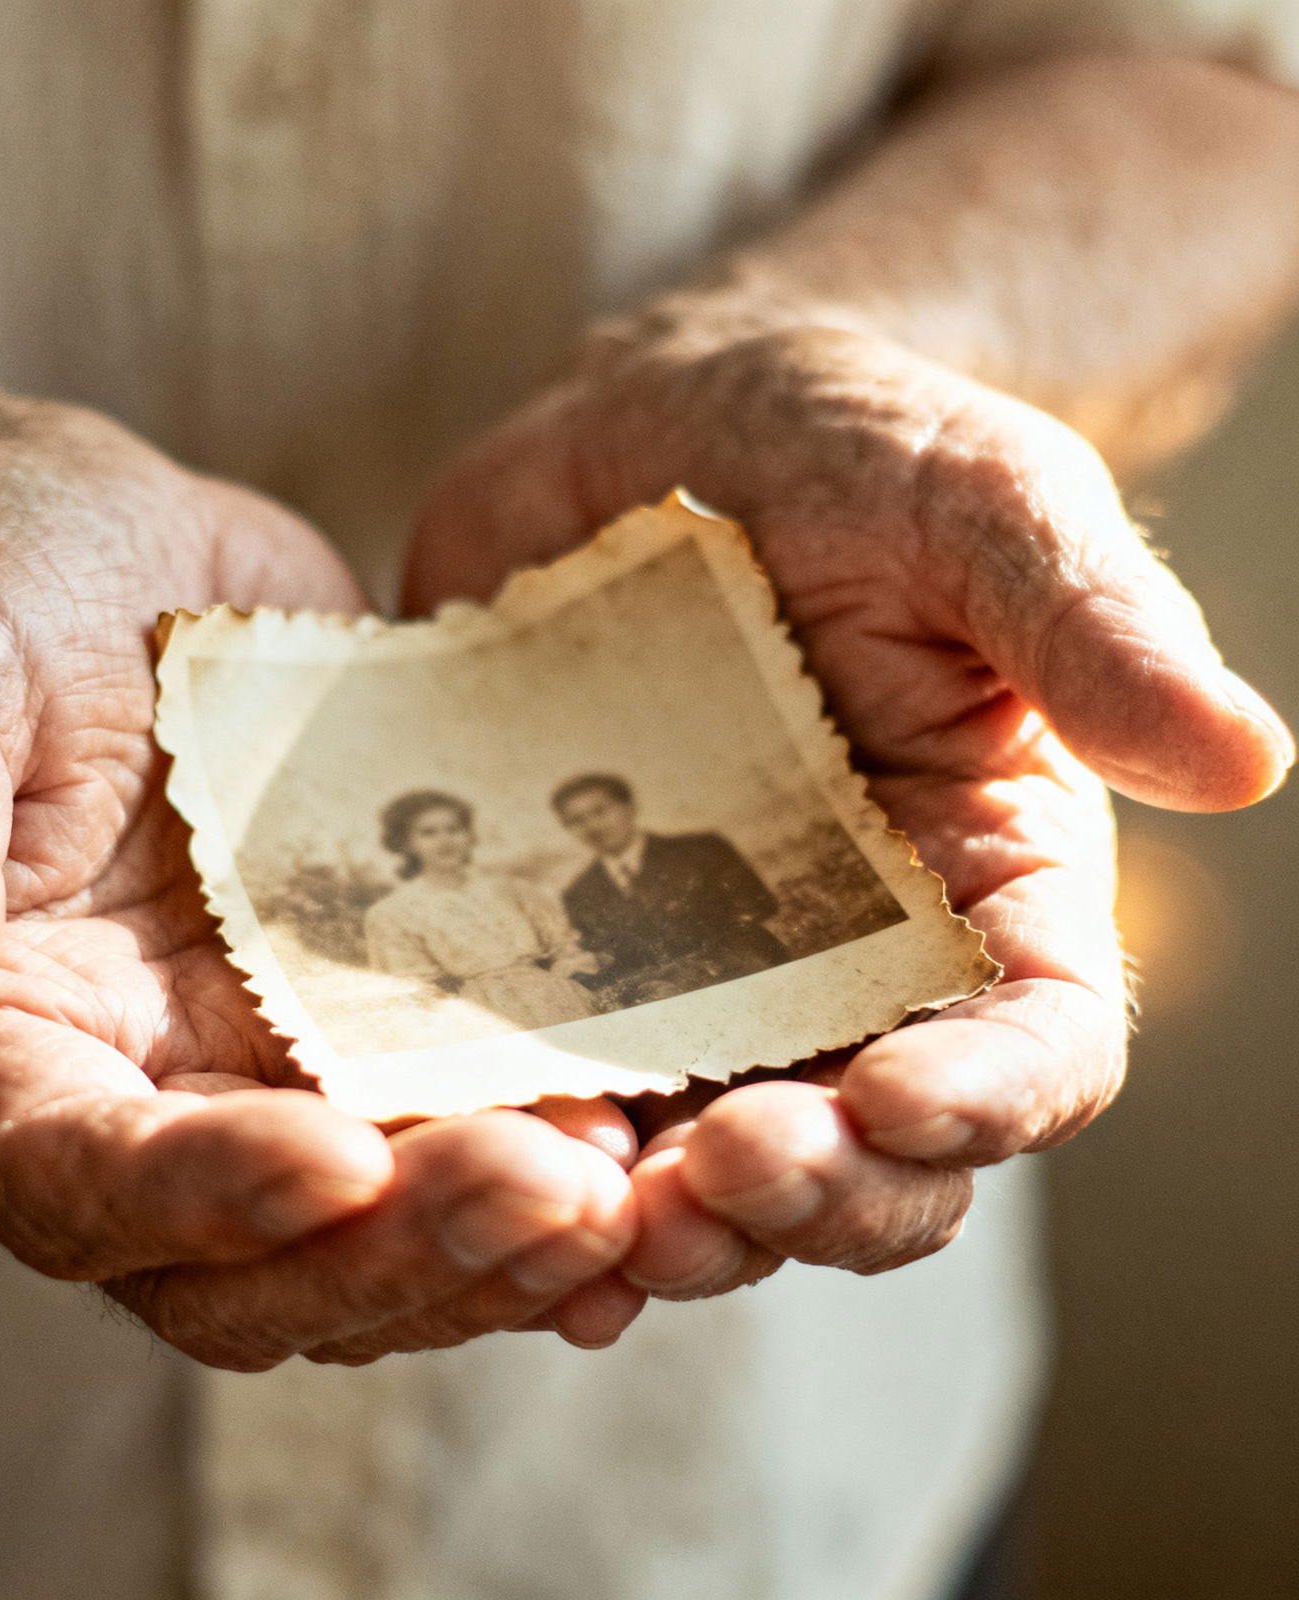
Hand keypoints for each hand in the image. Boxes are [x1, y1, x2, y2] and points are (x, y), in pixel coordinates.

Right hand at [0, 390, 641, 1363]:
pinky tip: (655, 1160)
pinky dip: (548, 1160)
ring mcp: (261, 1064)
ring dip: (500, 1238)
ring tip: (633, 1190)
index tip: (340, 1162)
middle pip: (252, 1257)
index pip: (78, 1182)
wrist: (98, 555)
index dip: (203, 1196)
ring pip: (376, 1226)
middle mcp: (133, 1092)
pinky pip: (457, 1123)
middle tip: (558, 1196)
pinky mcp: (366, 1015)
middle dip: (405, 1247)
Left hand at [407, 322, 1292, 1295]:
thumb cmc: (853, 448)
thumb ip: (1092, 627)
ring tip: (583, 1216)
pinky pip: (557, 1082)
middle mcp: (858, 961)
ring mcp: (704, 973)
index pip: (1037, 1041)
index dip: (987, 1100)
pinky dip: (529, 1150)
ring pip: (708, 1155)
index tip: (895, 1097)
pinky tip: (463, 1178)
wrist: (656, 431)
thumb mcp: (980, 504)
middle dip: (808, 1193)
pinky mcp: (572, 951)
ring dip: (663, 1216)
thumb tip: (1249, 761)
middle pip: (870, 1149)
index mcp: (993, 881)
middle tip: (710, 1184)